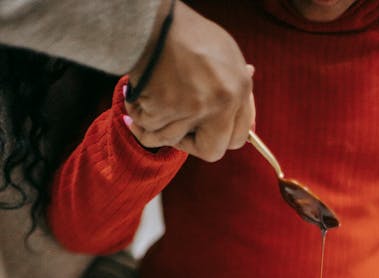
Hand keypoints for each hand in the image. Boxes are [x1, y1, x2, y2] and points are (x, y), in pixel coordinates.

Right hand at [125, 1, 255, 160]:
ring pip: (174, 141)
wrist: (154, 22)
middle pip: (212, 152)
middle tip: (181, 134)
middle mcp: (221, 102)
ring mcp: (193, 109)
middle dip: (193, 146)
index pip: (238, 137)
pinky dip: (139, 122)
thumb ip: (233, 88)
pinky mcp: (165, 110)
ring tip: (146, 115)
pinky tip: (133, 113)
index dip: (221, 139)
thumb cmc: (187, 33)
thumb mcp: (224, 54)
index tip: (206, 132)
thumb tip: (243, 114)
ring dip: (157, 131)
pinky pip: (150, 129)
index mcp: (239, 88)